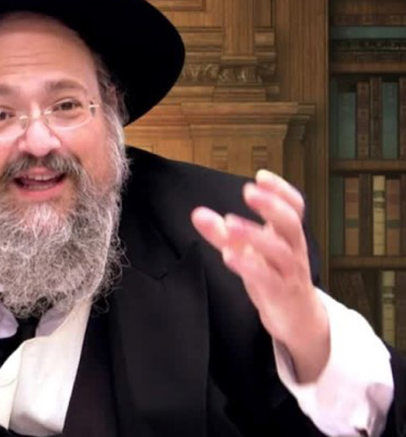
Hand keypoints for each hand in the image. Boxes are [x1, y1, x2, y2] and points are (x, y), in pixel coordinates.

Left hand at [190, 169, 329, 382]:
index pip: (294, 207)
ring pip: (280, 251)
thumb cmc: (272, 278)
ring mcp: (288, 273)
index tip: (261, 175)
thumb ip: (223, 233)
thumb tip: (198, 213)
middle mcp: (293, 251)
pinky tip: (229, 255)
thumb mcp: (247, 252)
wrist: (297, 319)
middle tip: (248, 191)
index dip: (281, 190)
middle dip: (272, 205)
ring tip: (230, 223)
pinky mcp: (280, 294)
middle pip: (291, 223)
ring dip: (255, 235)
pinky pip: (267, 278)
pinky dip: (249, 265)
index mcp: (287, 236)